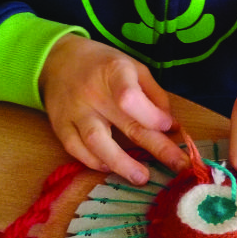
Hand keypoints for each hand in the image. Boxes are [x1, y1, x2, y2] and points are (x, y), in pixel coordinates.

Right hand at [39, 34, 187, 183]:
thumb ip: (154, 94)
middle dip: (156, 148)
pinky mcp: (60, 125)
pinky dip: (93, 161)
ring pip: (97, 142)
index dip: (152, 116)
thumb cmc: (103, 65)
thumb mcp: (133, 67)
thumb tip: (171, 126)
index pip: (132, 98)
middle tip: (178, 165)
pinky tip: (109, 167)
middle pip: (125, 124)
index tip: (168, 127)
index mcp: (114, 72)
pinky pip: (76, 149)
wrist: (58, 60)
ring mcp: (74, 111)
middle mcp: (93, 92)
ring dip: (122, 164)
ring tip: (142, 178)